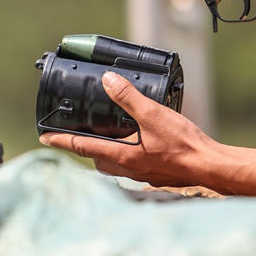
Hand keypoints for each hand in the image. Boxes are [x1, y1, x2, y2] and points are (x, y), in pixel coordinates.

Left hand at [40, 70, 255, 195]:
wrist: (210, 166)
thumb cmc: (184, 145)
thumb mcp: (153, 115)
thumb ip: (128, 98)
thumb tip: (108, 81)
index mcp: (122, 157)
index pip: (82, 147)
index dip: (61, 140)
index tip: (44, 137)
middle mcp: (128, 169)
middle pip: (96, 158)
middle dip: (85, 146)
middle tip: (78, 132)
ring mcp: (141, 173)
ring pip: (114, 162)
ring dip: (107, 150)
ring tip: (107, 134)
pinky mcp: (154, 173)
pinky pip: (131, 163)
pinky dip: (126, 152)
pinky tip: (138, 141)